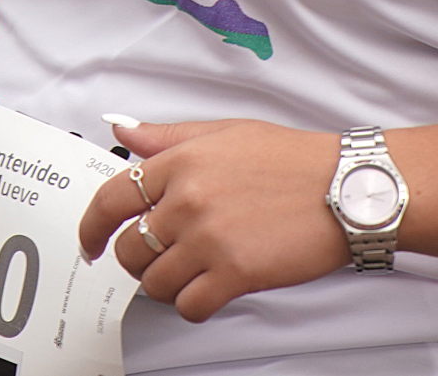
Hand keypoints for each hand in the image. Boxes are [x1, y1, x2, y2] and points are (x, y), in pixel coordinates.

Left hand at [74, 118, 349, 321]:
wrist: (347, 188)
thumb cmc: (294, 160)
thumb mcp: (226, 132)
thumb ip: (169, 137)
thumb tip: (124, 132)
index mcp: (182, 162)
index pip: (113, 198)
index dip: (91, 226)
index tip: (89, 242)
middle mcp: (189, 199)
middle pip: (130, 248)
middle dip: (137, 260)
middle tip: (158, 259)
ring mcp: (210, 238)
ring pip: (155, 283)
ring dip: (167, 285)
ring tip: (191, 273)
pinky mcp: (235, 273)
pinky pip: (189, 306)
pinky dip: (193, 306)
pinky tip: (209, 291)